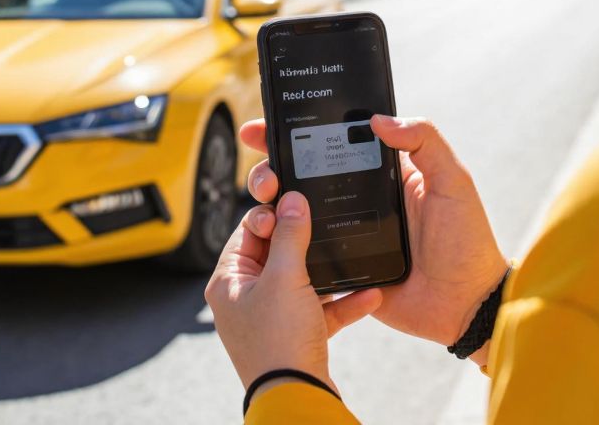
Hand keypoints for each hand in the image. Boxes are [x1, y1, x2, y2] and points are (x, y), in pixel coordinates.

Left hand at [205, 190, 383, 396]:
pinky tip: (369, 294)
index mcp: (229, 281)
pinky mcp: (295, 336)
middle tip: (325, 223)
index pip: (248, 232)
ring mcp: (271, 319)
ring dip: (330, 272)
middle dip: (306, 242)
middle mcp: (245, 298)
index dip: (271, 214)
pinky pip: (320, 310)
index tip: (294, 203)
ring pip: (302, 282)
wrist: (298, 398)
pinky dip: (342, 302)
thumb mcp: (285, 279)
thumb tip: (292, 200)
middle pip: (277, 255)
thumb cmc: (278, 343)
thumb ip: (291, 236)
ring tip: (352, 255)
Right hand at [241, 116, 509, 362]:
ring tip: (264, 203)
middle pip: (302, 177)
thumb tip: (377, 120)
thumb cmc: (467, 241)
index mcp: (381, 174)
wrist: (466, 304)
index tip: (263, 128)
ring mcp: (346, 236)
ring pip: (295, 215)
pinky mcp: (341, 270)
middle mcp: (358, 201)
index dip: (296, 134)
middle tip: (265, 176)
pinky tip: (267, 240)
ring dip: (270, 206)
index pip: (331, 145)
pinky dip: (281, 247)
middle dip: (271, 170)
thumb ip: (425, 142)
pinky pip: (303, 255)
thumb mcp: (453, 182)